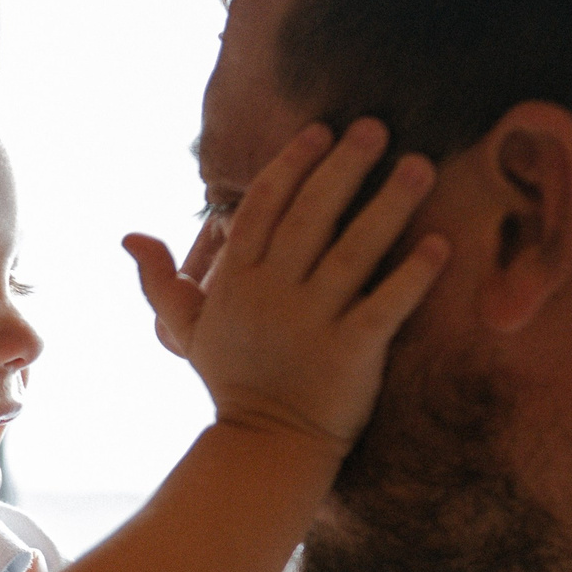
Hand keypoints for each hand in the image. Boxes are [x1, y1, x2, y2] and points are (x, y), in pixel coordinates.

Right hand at [125, 118, 448, 449]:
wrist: (267, 445)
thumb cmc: (233, 379)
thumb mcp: (187, 329)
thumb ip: (159, 281)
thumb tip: (130, 236)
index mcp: (236, 282)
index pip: (262, 209)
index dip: (291, 165)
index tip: (321, 131)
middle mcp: (273, 296)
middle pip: (310, 218)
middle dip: (342, 168)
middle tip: (375, 127)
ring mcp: (313, 324)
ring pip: (353, 252)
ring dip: (388, 206)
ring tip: (418, 165)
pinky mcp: (352, 354)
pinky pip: (386, 306)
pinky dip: (413, 276)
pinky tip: (440, 244)